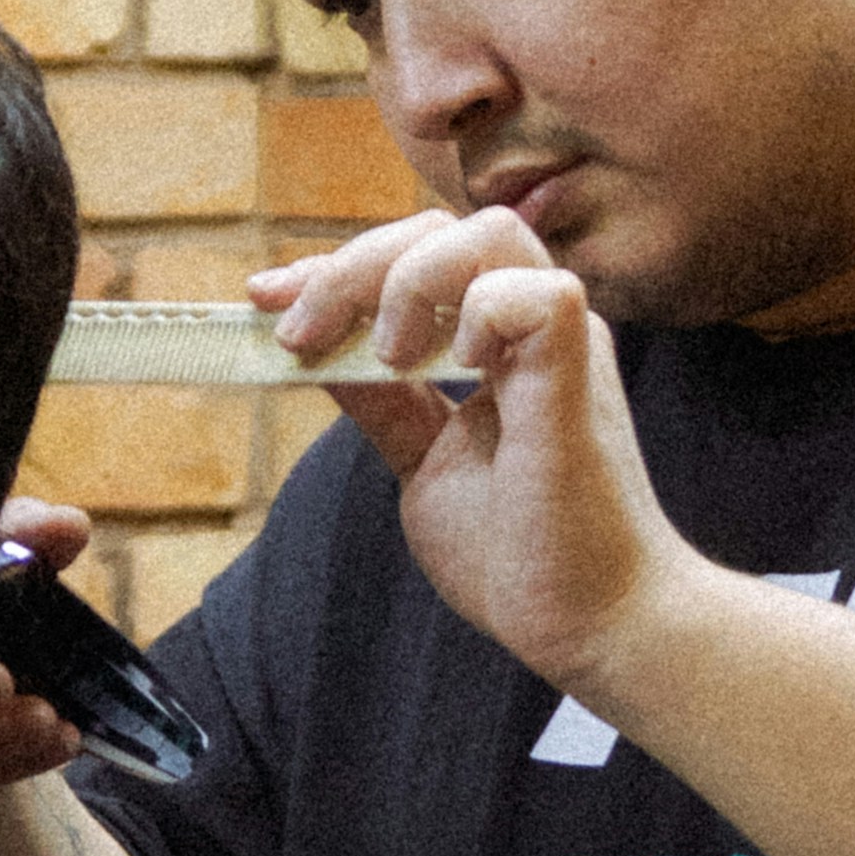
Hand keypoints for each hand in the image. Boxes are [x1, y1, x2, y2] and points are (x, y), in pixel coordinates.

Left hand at [250, 224, 698, 706]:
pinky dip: (479, 312)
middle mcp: (533, 329)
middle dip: (350, 268)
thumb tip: (316, 352)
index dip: (335, 269)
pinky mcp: (580, 374)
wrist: (589, 626)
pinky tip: (459, 367)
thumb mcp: (422, 463)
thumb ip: (383, 404)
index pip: (415, 259)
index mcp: (499, 344)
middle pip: (440, 229)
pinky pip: (534, 291)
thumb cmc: (522, 556)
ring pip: (489, 233)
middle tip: (300, 337)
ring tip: (386, 356)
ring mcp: (563, 344)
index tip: (266, 298)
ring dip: (410, 280)